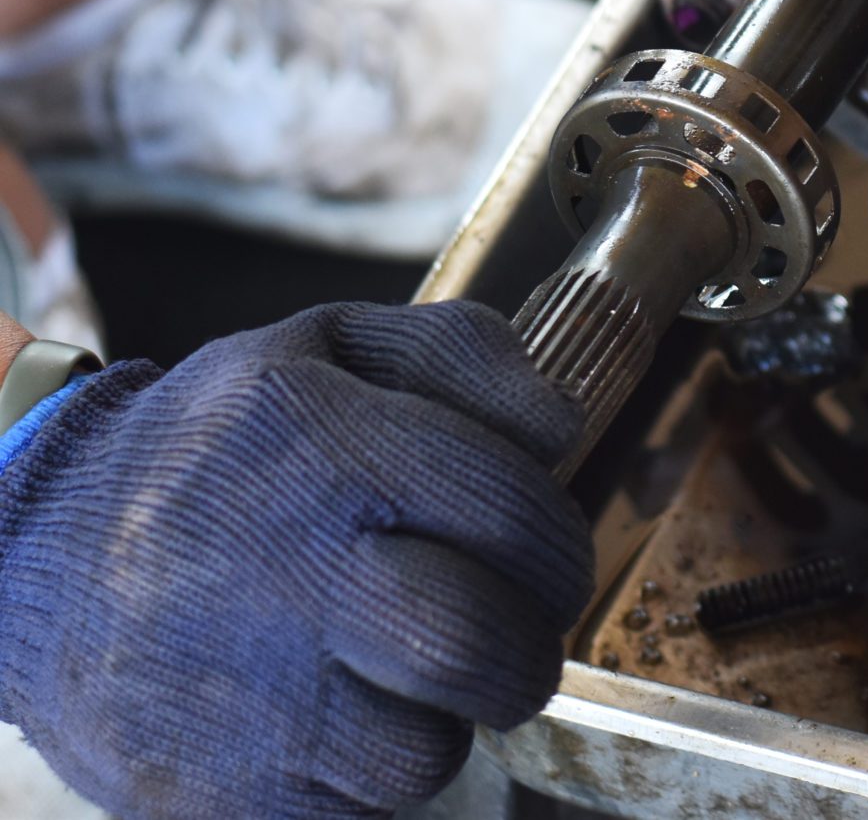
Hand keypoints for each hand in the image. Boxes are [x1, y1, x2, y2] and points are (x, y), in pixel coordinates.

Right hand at [0, 302, 590, 818]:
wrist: (26, 550)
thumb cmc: (212, 450)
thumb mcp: (328, 346)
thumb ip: (465, 355)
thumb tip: (563, 427)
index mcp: (319, 444)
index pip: (513, 513)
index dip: (557, 545)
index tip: (543, 557)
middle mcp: (276, 569)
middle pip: (477, 647)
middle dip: (526, 649)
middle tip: (507, 633)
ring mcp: (233, 695)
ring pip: (423, 755)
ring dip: (440, 721)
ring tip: (398, 674)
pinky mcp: (203, 794)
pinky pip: (352, 816)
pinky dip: (364, 779)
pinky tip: (329, 717)